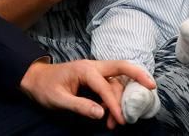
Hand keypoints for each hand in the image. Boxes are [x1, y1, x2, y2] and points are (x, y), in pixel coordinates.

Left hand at [20, 59, 155, 129]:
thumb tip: (101, 112)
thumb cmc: (46, 88)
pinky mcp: (94, 78)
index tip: (122, 120)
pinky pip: (111, 85)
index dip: (115, 103)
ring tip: (118, 121)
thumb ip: (80, 105)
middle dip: (137, 74)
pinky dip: (116, 98)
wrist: (36, 79)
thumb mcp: (59, 99)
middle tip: (152, 86)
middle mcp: (92, 66)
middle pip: (120, 66)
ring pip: (116, 80)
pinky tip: (113, 114)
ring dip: (122, 97)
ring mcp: (94, 71)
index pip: (105, 86)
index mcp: (84, 69)